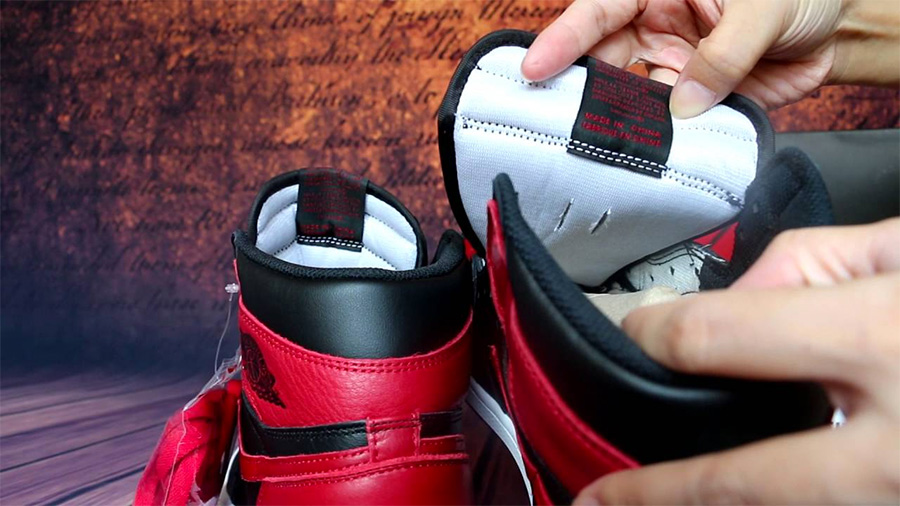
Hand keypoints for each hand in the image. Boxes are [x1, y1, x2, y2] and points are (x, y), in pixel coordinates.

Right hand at [522, 0, 899, 117]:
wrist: (839, 28)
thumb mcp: (763, 7)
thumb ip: (723, 56)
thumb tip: (683, 104)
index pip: (600, 10)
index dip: (564, 38)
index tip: (536, 66)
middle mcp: (657, 25)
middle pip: (603, 59)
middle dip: (582, 89)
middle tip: (559, 118)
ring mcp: (671, 64)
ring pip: (628, 96)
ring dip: (620, 120)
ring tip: (608, 142)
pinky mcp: (691, 99)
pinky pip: (665, 123)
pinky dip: (657, 138)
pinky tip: (651, 150)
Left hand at [575, 218, 899, 504]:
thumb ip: (811, 264)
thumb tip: (735, 300)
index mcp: (880, 341)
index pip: (717, 337)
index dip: (656, 336)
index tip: (636, 337)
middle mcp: (890, 446)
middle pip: (735, 482)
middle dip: (655, 493)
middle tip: (597, 499)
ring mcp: (899, 495)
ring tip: (650, 503)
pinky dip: (776, 503)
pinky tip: (741, 495)